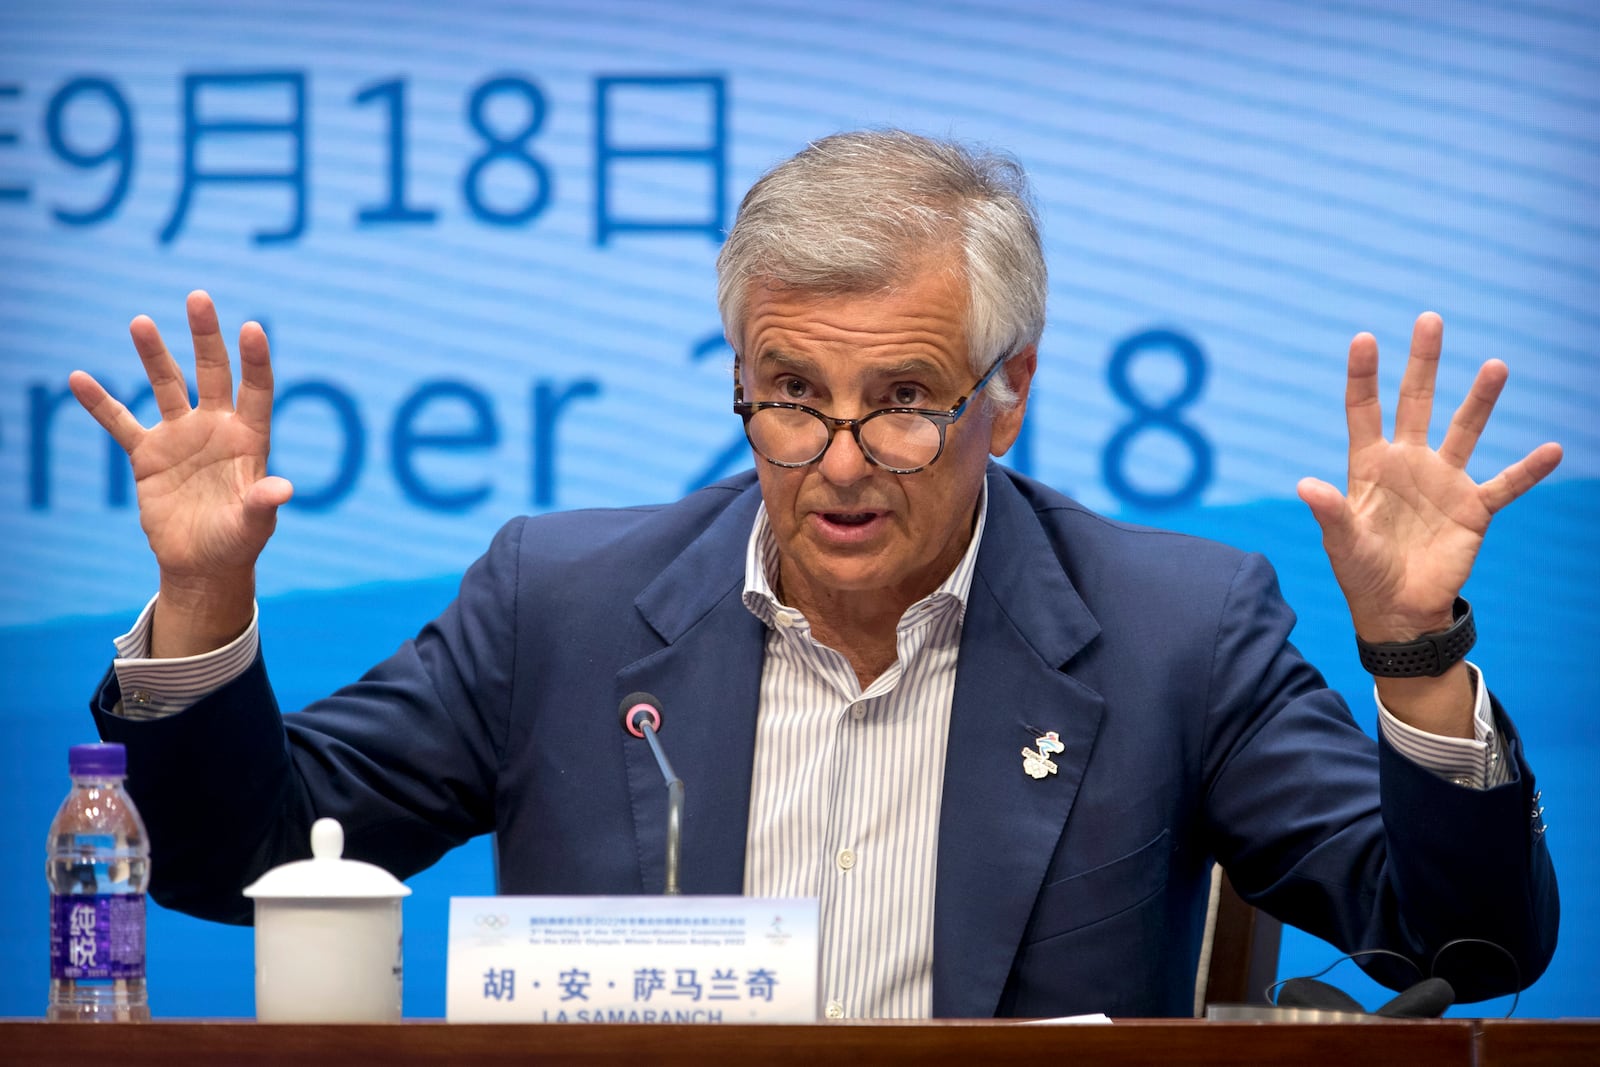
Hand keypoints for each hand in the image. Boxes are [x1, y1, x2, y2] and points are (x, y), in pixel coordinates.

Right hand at [70, 290, 292, 653]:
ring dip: (153, 355)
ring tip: (141, 322)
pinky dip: (100, 403)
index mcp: (249, 439)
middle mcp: (216, 428)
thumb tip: (283, 489)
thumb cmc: (237, 543)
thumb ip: (263, 504)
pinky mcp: (148, 454)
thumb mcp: (254, 526)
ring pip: (166, 386)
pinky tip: (79, 378)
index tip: (252, 327)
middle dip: (205, 337)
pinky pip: (120, 422)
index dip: (255, 361)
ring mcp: (180, 437)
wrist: (202, 563)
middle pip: (212, 373)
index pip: (256, 390)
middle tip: (198, 298)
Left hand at [1296, 312, 1561, 645]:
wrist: (1398, 610)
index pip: (1365, 411)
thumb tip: (1305, 485)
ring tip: (1495, 365)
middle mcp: (1409, 464)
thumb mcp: (1341, 542)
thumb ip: (1330, 512)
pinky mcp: (1473, 510)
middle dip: (1423, 364)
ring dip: (1480, 400)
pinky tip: (1553, 450)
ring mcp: (1443, 483)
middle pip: (1416, 403)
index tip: (1364, 338)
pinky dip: (1528, 470)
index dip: (1363, 376)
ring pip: (1465, 431)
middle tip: (1429, 320)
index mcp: (1370, 467)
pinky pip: (1506, 485)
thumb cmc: (1362, 573)